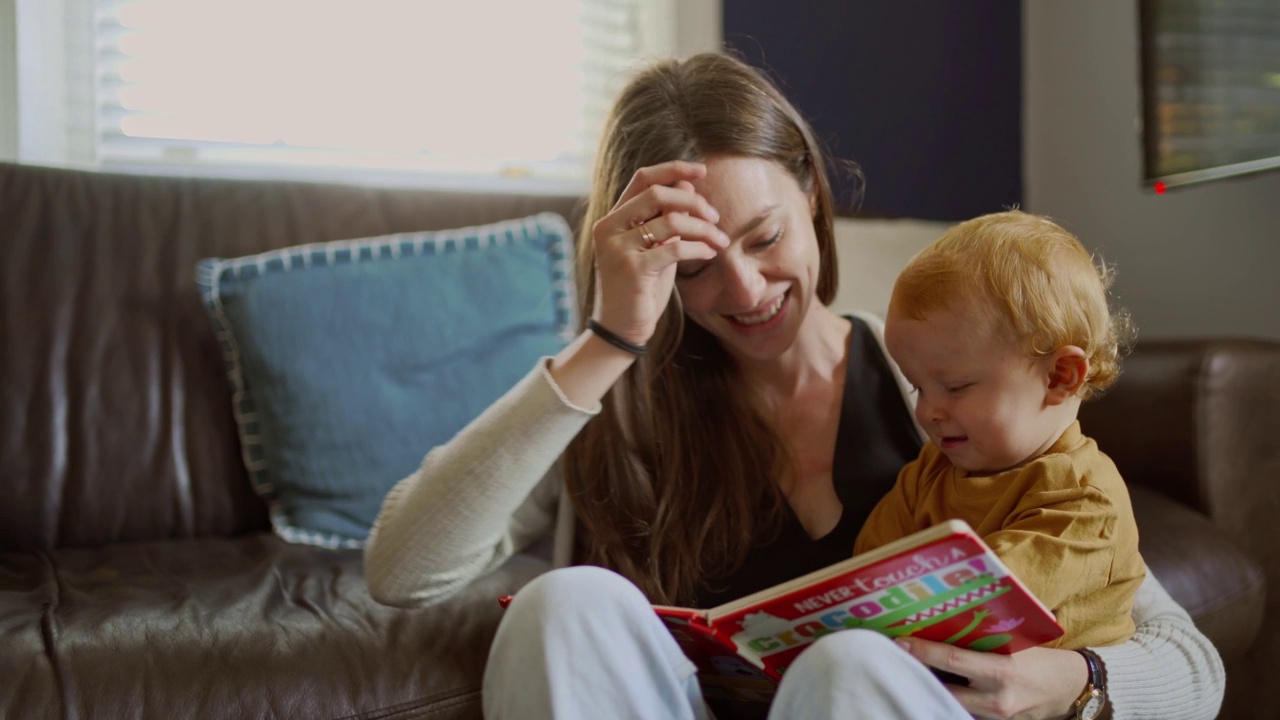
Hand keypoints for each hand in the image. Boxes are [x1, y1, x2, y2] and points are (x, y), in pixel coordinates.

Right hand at [590, 161, 729, 345]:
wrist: (620, 329)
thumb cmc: (640, 289)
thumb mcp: (655, 248)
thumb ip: (667, 218)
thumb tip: (687, 183)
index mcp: (612, 219)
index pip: (642, 178)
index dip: (673, 169)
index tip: (701, 170)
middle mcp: (609, 228)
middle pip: (657, 194)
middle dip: (693, 201)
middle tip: (715, 216)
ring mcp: (618, 248)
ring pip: (671, 221)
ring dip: (703, 229)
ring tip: (720, 241)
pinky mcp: (632, 269)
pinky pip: (675, 247)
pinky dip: (699, 248)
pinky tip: (710, 254)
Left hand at [894, 637, 1087, 719]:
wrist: (1070, 690)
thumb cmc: (1040, 659)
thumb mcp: (1017, 643)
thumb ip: (986, 637)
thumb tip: (949, 618)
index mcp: (1003, 671)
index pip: (954, 661)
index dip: (924, 652)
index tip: (901, 642)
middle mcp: (996, 699)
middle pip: (945, 689)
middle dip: (920, 674)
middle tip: (898, 657)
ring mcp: (995, 717)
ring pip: (951, 702)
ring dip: (933, 686)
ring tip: (913, 669)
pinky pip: (964, 710)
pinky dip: (949, 697)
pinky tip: (937, 684)